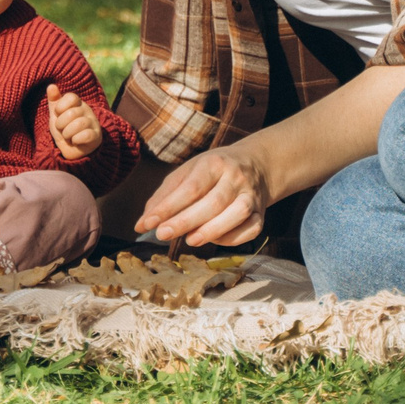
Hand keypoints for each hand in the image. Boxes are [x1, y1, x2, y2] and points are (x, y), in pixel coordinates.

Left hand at [47, 87, 104, 160]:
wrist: (72, 148)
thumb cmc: (64, 128)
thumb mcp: (57, 114)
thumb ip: (54, 100)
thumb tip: (51, 86)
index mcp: (78, 103)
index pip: (71, 97)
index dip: (60, 106)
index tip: (58, 114)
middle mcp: (87, 111)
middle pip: (71, 113)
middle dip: (61, 124)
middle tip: (62, 129)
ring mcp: (93, 123)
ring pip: (78, 124)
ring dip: (67, 133)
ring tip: (68, 136)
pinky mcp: (96, 136)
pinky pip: (86, 135)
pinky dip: (76, 140)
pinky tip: (76, 141)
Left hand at [136, 146, 267, 248]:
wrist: (256, 165)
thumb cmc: (213, 171)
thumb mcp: (188, 172)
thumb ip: (165, 196)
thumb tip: (142, 224)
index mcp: (215, 163)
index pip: (190, 188)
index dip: (168, 207)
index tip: (147, 223)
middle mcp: (236, 177)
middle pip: (212, 202)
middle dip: (185, 221)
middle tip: (162, 235)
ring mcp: (252, 195)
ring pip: (236, 214)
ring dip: (211, 231)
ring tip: (189, 241)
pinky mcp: (261, 214)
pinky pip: (251, 229)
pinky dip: (232, 239)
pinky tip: (214, 239)